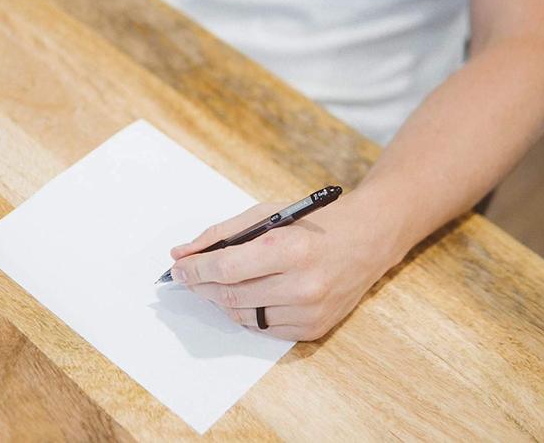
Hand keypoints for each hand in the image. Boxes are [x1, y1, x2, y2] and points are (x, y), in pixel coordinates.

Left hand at [169, 193, 404, 340]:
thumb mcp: (266, 214)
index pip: (226, 268)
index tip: (177, 268)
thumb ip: (221, 234)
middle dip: (201, 286)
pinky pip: (263, 328)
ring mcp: (310, 311)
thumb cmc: (312, 224)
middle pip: (230, 295)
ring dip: (220, 300)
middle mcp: (302, 284)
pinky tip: (246, 296)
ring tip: (214, 284)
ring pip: (243, 315)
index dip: (195, 270)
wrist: (366, 240)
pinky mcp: (313, 329)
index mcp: (289, 248)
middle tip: (187, 277)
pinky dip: (247, 313)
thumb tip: (181, 253)